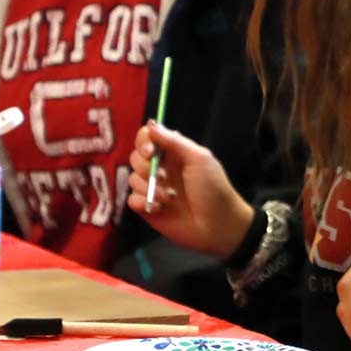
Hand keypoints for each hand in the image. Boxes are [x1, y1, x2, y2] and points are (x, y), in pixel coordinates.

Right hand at [126, 122, 253, 258]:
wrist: (218, 225)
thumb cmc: (213, 188)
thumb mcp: (199, 158)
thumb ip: (174, 141)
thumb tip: (151, 125)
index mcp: (173, 154)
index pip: (146, 138)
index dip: (143, 142)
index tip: (150, 152)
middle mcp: (161, 169)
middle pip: (135, 157)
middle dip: (146, 167)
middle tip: (164, 177)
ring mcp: (154, 189)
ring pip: (133, 179)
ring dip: (150, 187)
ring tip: (170, 198)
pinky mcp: (148, 208)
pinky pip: (131, 200)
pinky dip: (142, 202)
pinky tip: (160, 208)